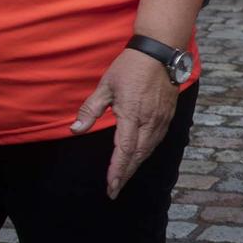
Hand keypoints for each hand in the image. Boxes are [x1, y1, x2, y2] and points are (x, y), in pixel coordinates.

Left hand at [72, 47, 176, 198]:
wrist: (160, 52)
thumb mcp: (105, 86)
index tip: (110, 186)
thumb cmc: (130, 66)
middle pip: (138, 156)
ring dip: (136, 166)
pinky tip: (140, 157)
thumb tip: (75, 130)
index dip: (117, 171)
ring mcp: (161, 119)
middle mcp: (149, 121)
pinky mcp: (168, 115)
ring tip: (124, 177)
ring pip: (149, 150)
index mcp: (131, 114)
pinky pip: (157, 140)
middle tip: (115, 190)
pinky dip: (147, 153)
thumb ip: (90, 110)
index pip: (124, 151)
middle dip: (125, 174)